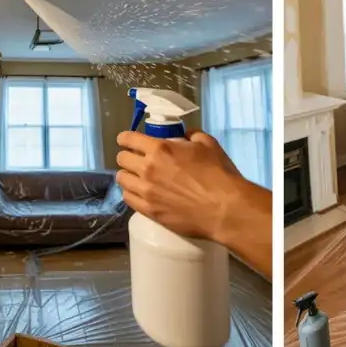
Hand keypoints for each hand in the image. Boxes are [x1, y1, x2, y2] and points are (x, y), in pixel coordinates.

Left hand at [115, 131, 246, 241]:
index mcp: (160, 149)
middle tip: (138, 159)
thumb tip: (184, 136)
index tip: (128, 140)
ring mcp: (146, 191)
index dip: (126, 138)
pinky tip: (140, 192)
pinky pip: (128, 198)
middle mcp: (147, 169)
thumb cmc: (218, 173)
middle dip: (128, 156)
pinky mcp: (148, 211)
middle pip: (121, 159)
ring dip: (129, 175)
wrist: (223, 208)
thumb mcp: (209, 144)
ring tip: (138, 177)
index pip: (128, 139)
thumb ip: (192, 135)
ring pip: (122, 179)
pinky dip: (132, 192)